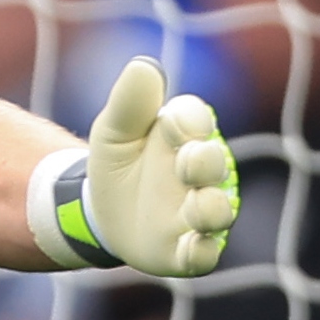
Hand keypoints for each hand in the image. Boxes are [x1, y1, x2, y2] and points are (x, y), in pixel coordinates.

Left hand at [78, 57, 238, 277]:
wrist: (101, 211)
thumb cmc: (117, 162)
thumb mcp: (114, 130)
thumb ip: (130, 101)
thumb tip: (146, 66)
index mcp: (184, 135)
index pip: (196, 119)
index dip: (190, 121)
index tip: (171, 122)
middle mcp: (199, 173)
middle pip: (215, 162)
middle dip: (206, 161)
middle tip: (188, 160)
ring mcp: (196, 212)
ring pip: (219, 210)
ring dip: (211, 207)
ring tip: (197, 204)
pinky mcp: (185, 249)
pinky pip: (205, 254)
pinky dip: (202, 252)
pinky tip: (191, 247)